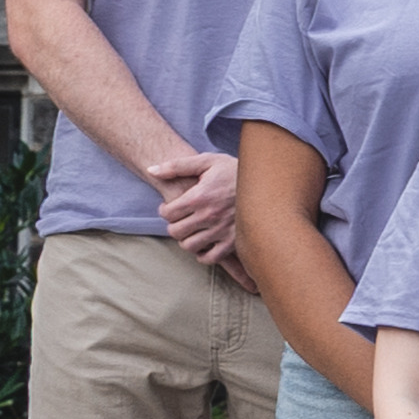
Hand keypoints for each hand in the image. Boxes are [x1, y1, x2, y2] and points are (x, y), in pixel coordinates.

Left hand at [147, 148, 241, 264]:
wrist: (268, 182)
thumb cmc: (235, 170)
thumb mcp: (207, 161)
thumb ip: (177, 166)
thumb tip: (151, 170)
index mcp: (200, 196)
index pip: (167, 213)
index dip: (165, 210)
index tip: (171, 207)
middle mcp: (209, 215)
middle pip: (175, 231)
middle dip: (174, 225)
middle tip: (180, 219)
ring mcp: (222, 230)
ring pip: (189, 246)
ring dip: (186, 239)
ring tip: (191, 231)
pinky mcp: (234, 241)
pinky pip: (210, 257)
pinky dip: (203, 254)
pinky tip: (204, 243)